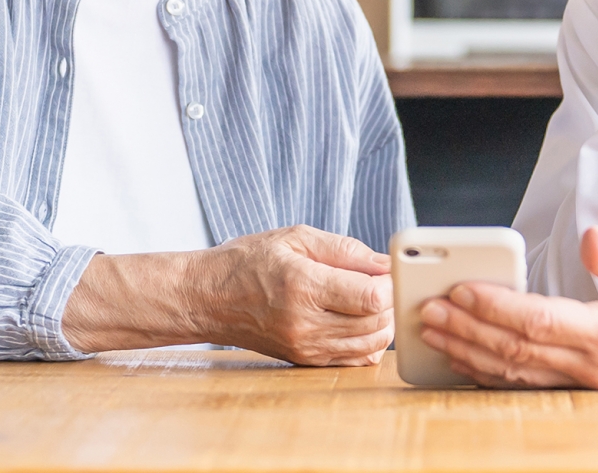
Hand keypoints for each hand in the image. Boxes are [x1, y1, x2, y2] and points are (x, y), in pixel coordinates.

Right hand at [62, 225, 392, 364]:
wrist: (208, 299)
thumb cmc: (249, 261)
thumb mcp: (295, 237)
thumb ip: (345, 250)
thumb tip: (386, 264)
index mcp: (304, 285)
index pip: (372, 298)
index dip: (389, 282)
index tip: (384, 269)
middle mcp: (305, 323)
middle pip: (377, 324)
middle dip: (390, 302)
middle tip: (380, 282)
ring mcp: (305, 347)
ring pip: (371, 345)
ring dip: (382, 323)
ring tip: (369, 299)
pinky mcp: (304, 361)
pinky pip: (354, 360)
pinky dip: (368, 342)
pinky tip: (358, 321)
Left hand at [416, 227, 597, 389]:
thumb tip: (591, 241)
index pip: (540, 322)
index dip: (496, 307)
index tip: (460, 289)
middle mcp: (594, 365)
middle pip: (517, 351)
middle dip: (467, 329)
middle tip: (427, 309)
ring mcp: (586, 382)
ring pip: (515, 373)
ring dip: (469, 353)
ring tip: (433, 331)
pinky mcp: (581, 385)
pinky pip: (526, 382)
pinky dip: (489, 371)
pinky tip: (462, 356)